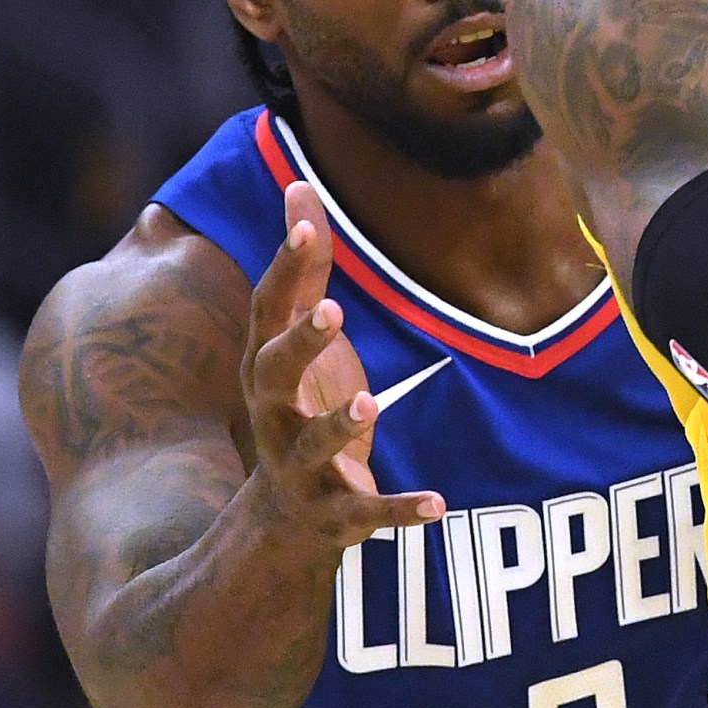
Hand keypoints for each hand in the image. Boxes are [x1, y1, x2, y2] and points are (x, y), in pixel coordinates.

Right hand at [240, 182, 445, 547]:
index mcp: (267, 367)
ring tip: (371, 403)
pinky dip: (402, 510)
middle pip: (275, 375)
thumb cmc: (296, 406)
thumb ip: (305, 269)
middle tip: (333, 311)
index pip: (270, 311)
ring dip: (341, 425)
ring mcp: (302, 468)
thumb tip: (299, 182)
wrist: (279, 525)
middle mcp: (273, 415)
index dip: (285, 267)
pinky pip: (369, 513)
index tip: (306, 226)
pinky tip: (440, 503)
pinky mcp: (337, 513)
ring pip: (314, 446)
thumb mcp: (297, 339)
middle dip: (302, 343)